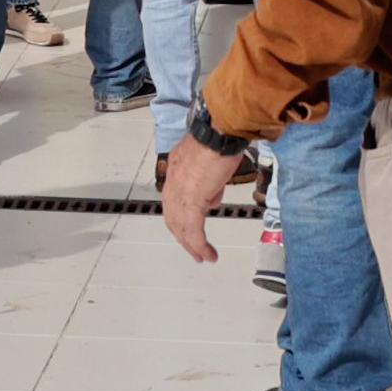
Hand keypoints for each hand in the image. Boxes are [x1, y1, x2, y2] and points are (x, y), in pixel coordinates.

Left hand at [159, 134, 243, 263]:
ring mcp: (180, 193)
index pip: (173, 200)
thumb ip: (207, 176)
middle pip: (173, 217)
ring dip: (192, 245)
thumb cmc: (219, 139)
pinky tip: (207, 255)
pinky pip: (194, 230)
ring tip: (202, 256)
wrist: (219, 134)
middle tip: (193, 249)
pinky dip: (200, 245)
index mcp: (176, 170)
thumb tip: (212, 192)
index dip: (180, 216)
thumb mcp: (210, 159)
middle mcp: (173, 182)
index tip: (188, 227)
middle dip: (183, 235)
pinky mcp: (192, 202)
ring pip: (181, 227)